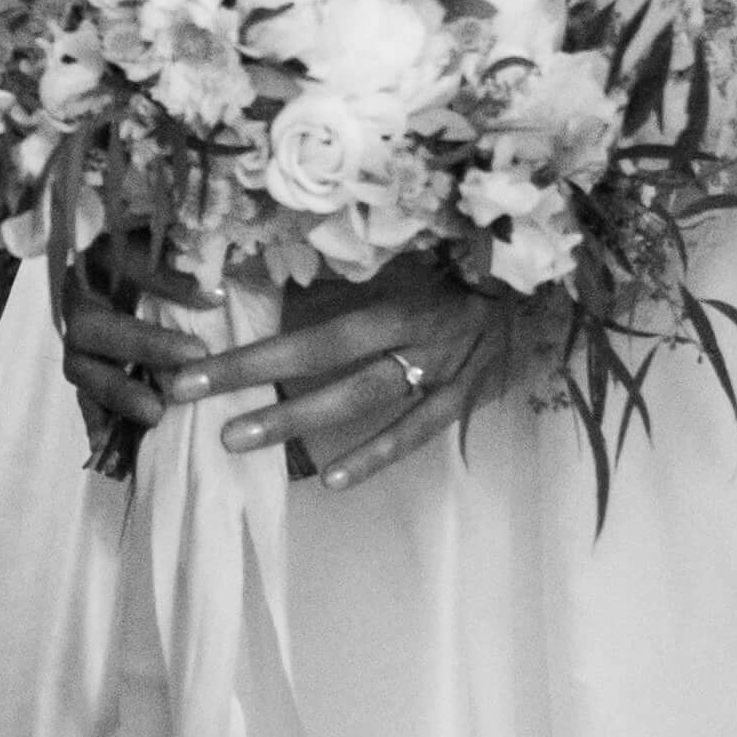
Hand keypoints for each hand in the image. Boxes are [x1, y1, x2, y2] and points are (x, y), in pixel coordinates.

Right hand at [57, 239, 202, 453]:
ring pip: (82, 368)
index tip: (219, 296)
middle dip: (144, 343)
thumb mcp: (172, 248)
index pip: (127, 264)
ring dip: (119, 391)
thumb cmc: (165, 259)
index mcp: (98, 256)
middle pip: (94, 323)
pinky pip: (84, 402)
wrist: (131, 279)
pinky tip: (113, 450)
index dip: (169, 280)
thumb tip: (223, 278)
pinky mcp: (82, 374)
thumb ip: (188, 260)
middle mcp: (79, 298)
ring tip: (157, 412)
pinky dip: (99, 424)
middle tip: (195, 356)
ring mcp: (75, 341)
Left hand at [163, 257, 532, 491]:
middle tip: (190, 400)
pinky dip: (374, 456)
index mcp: (397, 295)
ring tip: (239, 441)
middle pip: (325, 358)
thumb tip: (273, 268)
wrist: (545, 277)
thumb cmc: (467, 262)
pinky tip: (331, 479)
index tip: (194, 368)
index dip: (253, 350)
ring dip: (298, 421)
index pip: (312, 327)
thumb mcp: (410, 256)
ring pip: (363, 401)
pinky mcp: (466, 396)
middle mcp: (414, 335)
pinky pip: (415, 432)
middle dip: (254, 381)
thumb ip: (348, 270)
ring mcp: (441, 370)